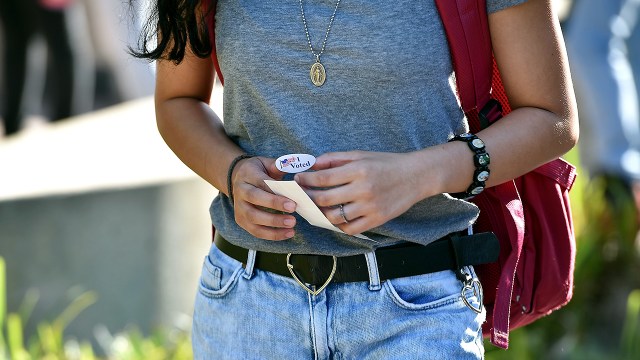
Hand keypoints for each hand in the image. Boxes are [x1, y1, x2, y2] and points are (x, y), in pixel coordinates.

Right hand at [231, 156, 297, 240]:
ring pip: (253, 219)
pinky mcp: (241, 220)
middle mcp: (240, 191)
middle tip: (293, 216)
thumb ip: (277, 165)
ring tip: (292, 226)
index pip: (261, 184)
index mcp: (247, 175)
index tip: (293, 203)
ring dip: (274, 225)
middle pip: (255, 201)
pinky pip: (255, 231)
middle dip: (275, 209)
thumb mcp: (265, 163)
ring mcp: (239, 207)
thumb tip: (292, 165)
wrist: (237, 178)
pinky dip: (271, 235)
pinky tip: (287, 234)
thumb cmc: (258, 171)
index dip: (276, 195)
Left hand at [294, 151, 428, 234]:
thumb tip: (312, 164)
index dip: (306, 180)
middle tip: (303, 196)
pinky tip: (335, 218)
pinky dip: (339, 225)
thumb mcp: (361, 154)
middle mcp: (363, 189)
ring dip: (322, 213)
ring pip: (335, 217)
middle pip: (325, 199)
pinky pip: (350, 228)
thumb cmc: (386, 163)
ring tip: (317, 208)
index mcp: (358, 170)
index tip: (298, 180)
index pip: (323, 178)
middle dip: (309, 198)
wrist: (415, 176)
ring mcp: (370, 206)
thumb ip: (335, 158)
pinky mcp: (377, 219)